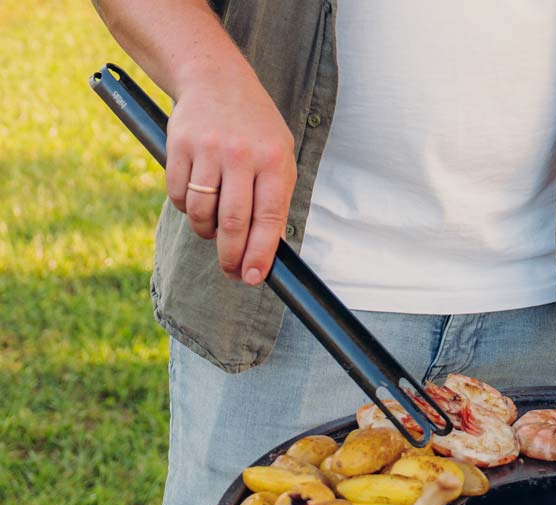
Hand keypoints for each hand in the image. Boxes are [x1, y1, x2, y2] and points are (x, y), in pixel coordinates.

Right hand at [164, 65, 296, 285]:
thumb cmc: (254, 127)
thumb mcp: (279, 155)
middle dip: (231, 256)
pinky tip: (197, 201)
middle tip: (231, 271)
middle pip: (233, 223)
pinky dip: (187, 209)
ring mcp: (209, 150)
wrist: (215, 78)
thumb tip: (266, 249)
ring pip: (202, 213)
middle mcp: (242, 155)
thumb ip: (274, 198)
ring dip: (206, 232)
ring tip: (213, 229)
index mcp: (274, 161)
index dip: (260, 254)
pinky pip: (179, 195)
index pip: (268, 219)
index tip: (253, 277)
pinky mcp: (179, 146)